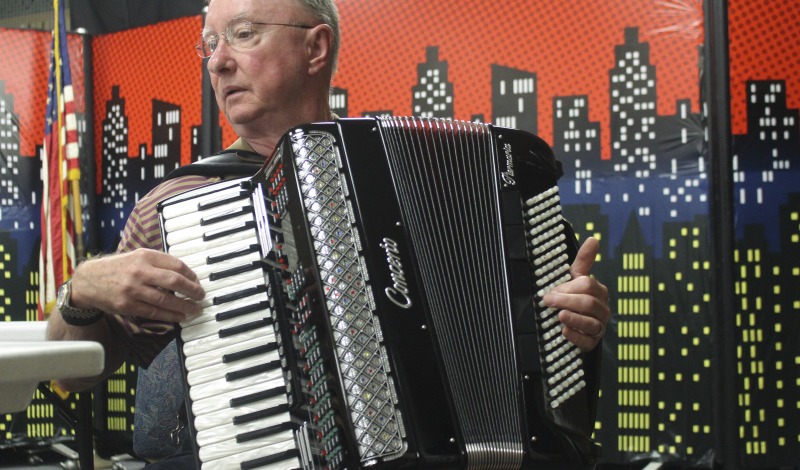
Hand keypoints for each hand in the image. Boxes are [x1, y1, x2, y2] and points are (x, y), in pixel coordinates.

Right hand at [69, 249, 204, 322]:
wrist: (89, 280)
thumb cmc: (118, 268)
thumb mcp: (137, 256)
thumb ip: (158, 262)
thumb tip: (185, 274)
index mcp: (145, 256)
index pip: (176, 265)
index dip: (191, 275)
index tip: (198, 281)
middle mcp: (140, 271)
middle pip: (174, 282)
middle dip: (192, 290)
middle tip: (201, 296)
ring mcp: (133, 289)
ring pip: (166, 300)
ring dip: (185, 306)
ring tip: (195, 309)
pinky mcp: (128, 305)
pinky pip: (154, 313)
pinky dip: (170, 316)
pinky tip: (180, 317)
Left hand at [542, 237, 609, 351]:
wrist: (570, 324)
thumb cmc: (572, 298)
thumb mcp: (575, 278)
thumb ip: (584, 260)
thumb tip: (593, 238)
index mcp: (599, 292)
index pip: (587, 285)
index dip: (567, 288)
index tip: (550, 291)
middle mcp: (602, 309)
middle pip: (589, 303)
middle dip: (566, 301)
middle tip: (548, 301)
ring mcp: (599, 327)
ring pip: (591, 323)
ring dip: (573, 318)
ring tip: (559, 315)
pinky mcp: (592, 343)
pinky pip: (587, 341)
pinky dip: (575, 336)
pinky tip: (564, 331)